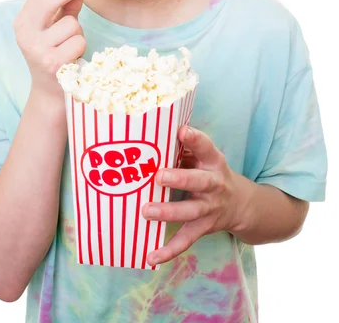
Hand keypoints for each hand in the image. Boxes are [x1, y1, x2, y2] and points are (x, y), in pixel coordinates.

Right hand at [13, 0, 93, 97]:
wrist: (51, 93)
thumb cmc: (56, 55)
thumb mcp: (56, 28)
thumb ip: (66, 7)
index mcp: (22, 22)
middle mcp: (24, 34)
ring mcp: (37, 49)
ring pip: (71, 24)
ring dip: (79, 32)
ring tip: (70, 46)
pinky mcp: (52, 63)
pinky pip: (78, 42)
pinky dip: (81, 48)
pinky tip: (73, 58)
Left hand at [142, 125, 242, 265]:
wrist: (240, 204)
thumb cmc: (209, 172)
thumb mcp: (204, 157)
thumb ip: (184, 149)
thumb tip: (153, 137)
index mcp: (213, 162)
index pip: (206, 147)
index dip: (195, 139)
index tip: (181, 131)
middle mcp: (214, 185)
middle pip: (199, 181)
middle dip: (179, 179)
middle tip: (159, 176)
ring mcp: (210, 208)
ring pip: (191, 211)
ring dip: (169, 212)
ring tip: (147, 211)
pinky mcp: (203, 228)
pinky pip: (186, 240)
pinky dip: (169, 250)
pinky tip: (151, 256)